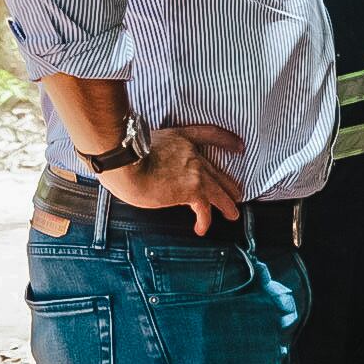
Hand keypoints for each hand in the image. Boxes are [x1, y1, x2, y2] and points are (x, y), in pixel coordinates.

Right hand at [98, 124, 244, 235]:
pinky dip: (205, 220)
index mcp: (182, 138)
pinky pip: (205, 208)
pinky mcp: (192, 190)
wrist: (126, 165)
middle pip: (216, 171)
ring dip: (227, 205)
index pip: (210, 135)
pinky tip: (201, 228)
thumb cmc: (124, 157)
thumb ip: (154, 152)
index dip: (227, 140)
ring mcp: (195, 171)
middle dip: (227, 184)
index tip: (239, 146)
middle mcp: (193, 154)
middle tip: (236, 193)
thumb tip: (147, 164)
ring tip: (232, 214)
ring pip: (218, 191)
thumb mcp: (144, 144)